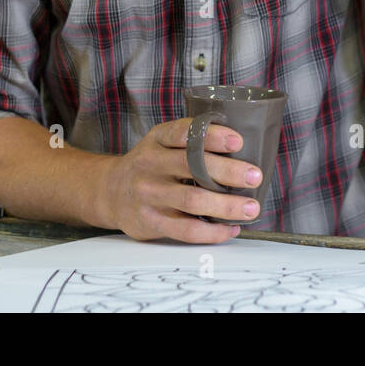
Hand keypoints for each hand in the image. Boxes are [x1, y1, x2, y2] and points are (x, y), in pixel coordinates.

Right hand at [97, 118, 263, 242]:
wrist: (110, 191)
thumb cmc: (150, 164)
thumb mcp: (161, 142)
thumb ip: (191, 140)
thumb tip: (243, 146)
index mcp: (157, 139)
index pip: (183, 133)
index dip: (212, 136)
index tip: (238, 141)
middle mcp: (150, 164)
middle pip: (192, 167)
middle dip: (228, 172)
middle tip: (254, 176)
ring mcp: (149, 195)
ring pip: (192, 201)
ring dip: (226, 205)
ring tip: (251, 207)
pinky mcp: (150, 222)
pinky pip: (186, 230)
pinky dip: (213, 231)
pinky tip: (231, 228)